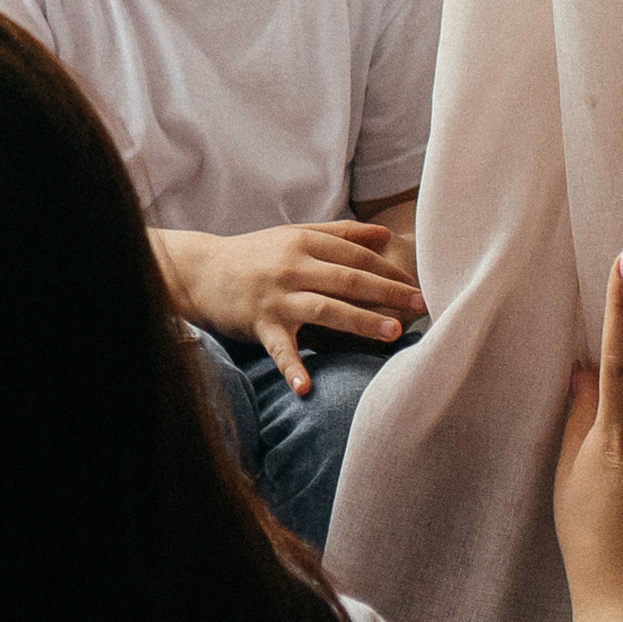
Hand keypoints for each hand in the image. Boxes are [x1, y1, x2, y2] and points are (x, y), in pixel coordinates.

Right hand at [169, 219, 427, 394]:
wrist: (201, 272)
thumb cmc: (255, 255)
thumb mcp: (294, 235)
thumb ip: (340, 233)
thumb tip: (386, 235)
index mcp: (303, 242)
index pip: (355, 255)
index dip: (388, 271)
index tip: (417, 287)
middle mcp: (292, 266)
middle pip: (348, 279)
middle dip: (388, 293)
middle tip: (421, 306)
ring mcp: (276, 296)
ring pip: (325, 308)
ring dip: (360, 321)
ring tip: (391, 333)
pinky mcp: (259, 323)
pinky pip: (280, 348)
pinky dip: (292, 368)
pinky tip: (307, 388)